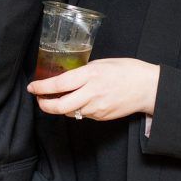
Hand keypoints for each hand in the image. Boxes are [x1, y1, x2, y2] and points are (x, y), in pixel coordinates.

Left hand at [28, 58, 159, 121]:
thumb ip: (84, 71)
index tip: (33, 87)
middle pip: (60, 106)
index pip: (59, 84)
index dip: (42, 87)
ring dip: (61, 107)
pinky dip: (77, 110)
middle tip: (40, 100)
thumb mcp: (102, 63)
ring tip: (58, 99)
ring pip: (70, 112)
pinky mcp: (102, 116)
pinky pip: (83, 115)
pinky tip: (81, 101)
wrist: (148, 88)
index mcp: (90, 75)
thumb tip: (67, 78)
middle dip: (45, 105)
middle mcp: (92, 93)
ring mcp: (97, 108)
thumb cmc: (128, 71)